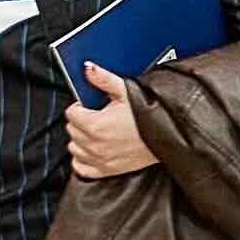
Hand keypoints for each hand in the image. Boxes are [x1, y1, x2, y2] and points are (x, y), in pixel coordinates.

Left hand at [58, 65, 157, 182]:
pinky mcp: (107, 170)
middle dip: (80, 121)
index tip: (89, 106)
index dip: (79, 106)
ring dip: (80, 139)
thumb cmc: (150, 115)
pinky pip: (81, 168)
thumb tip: (88, 69)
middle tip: (95, 116)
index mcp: (96, 125)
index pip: (71, 113)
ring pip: (74, 148)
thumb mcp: (126, 91)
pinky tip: (91, 149)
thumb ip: (103, 79)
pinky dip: (82, 159)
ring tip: (95, 131)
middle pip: (72, 130)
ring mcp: (100, 159)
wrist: (167, 137)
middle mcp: (95, 145)